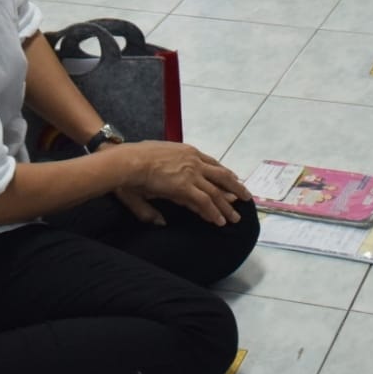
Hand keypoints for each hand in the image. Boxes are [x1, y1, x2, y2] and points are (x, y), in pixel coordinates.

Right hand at [120, 140, 251, 225]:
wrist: (128, 160)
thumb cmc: (133, 162)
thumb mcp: (152, 169)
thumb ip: (160, 190)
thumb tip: (162, 220)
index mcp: (186, 152)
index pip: (210, 163)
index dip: (222, 173)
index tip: (232, 179)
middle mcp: (192, 160)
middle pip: (220, 175)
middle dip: (234, 186)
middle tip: (244, 196)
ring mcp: (191, 173)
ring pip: (215, 191)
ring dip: (227, 205)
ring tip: (235, 217)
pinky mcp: (185, 186)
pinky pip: (204, 201)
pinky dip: (213, 212)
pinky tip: (220, 221)